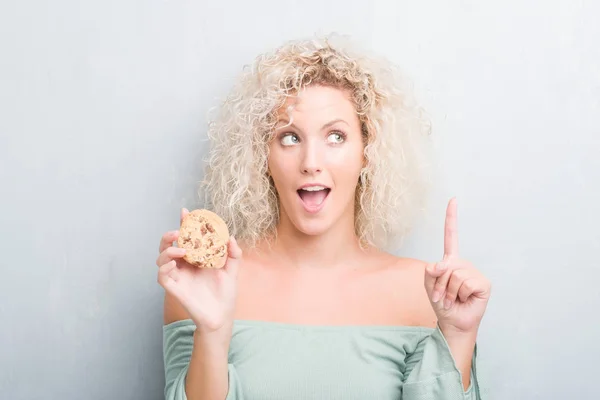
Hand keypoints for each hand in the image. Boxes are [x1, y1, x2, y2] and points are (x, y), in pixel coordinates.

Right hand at [156, 208, 241, 332]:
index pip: (186, 238)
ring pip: (161, 258)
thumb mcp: (232, 271)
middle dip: (169, 235)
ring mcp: (177, 277)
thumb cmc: (225, 295)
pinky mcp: (174, 289)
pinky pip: (162, 276)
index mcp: (195, 258)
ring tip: (181, 249)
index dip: (184, 224)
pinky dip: (164, 267)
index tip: (186, 212)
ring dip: (167, 250)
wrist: (222, 317)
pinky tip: (174, 263)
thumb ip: (233, 254)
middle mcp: (183, 266)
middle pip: (168, 245)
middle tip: (178, 231)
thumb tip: (230, 237)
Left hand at [424, 198, 490, 334]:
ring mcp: (475, 272)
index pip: (451, 236)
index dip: (452, 218)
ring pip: (454, 275)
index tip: (453, 199)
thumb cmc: (442, 303)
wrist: (453, 322)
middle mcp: (464, 264)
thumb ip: (431, 272)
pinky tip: (464, 300)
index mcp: (451, 260)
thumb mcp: (429, 286)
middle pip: (445, 265)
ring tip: (453, 299)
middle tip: (443, 296)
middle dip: (439, 284)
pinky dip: (459, 295)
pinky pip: (464, 283)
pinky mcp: (483, 283)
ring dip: (448, 291)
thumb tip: (443, 264)